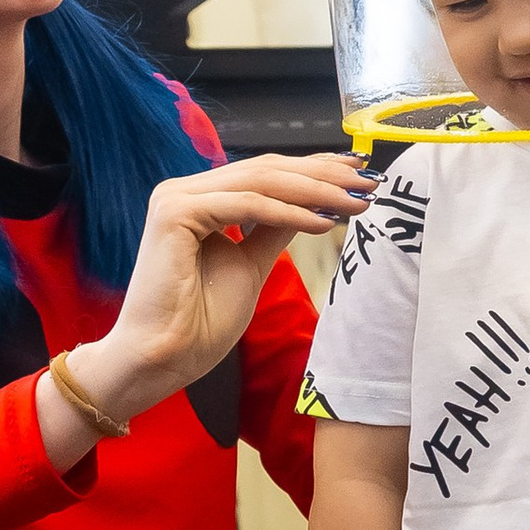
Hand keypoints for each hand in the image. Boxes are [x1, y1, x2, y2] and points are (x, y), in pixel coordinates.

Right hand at [35, 150, 369, 466]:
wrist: (162, 358)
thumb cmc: (198, 324)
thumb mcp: (251, 266)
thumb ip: (275, 230)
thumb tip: (313, 204)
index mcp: (200, 201)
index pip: (265, 174)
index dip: (314, 170)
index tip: (358, 174)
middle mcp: (186, 191)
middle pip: (266, 170)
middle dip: (323, 175)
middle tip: (368, 182)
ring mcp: (177, 198)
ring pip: (261, 182)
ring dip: (315, 191)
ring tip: (355, 203)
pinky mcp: (175, 212)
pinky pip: (246, 205)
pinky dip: (288, 213)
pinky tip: (322, 222)